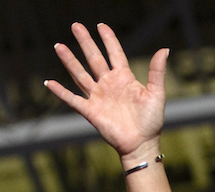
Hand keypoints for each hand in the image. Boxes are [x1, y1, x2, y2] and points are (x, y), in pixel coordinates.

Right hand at [44, 23, 168, 164]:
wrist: (141, 143)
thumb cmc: (151, 120)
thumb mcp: (156, 93)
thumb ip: (157, 71)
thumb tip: (164, 49)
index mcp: (124, 78)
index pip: (114, 53)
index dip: (108, 39)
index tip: (100, 25)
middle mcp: (108, 84)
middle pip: (94, 58)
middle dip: (85, 42)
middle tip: (76, 26)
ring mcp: (98, 96)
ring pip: (80, 74)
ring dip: (69, 61)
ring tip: (59, 46)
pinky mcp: (90, 111)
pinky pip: (72, 99)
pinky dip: (61, 91)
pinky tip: (49, 82)